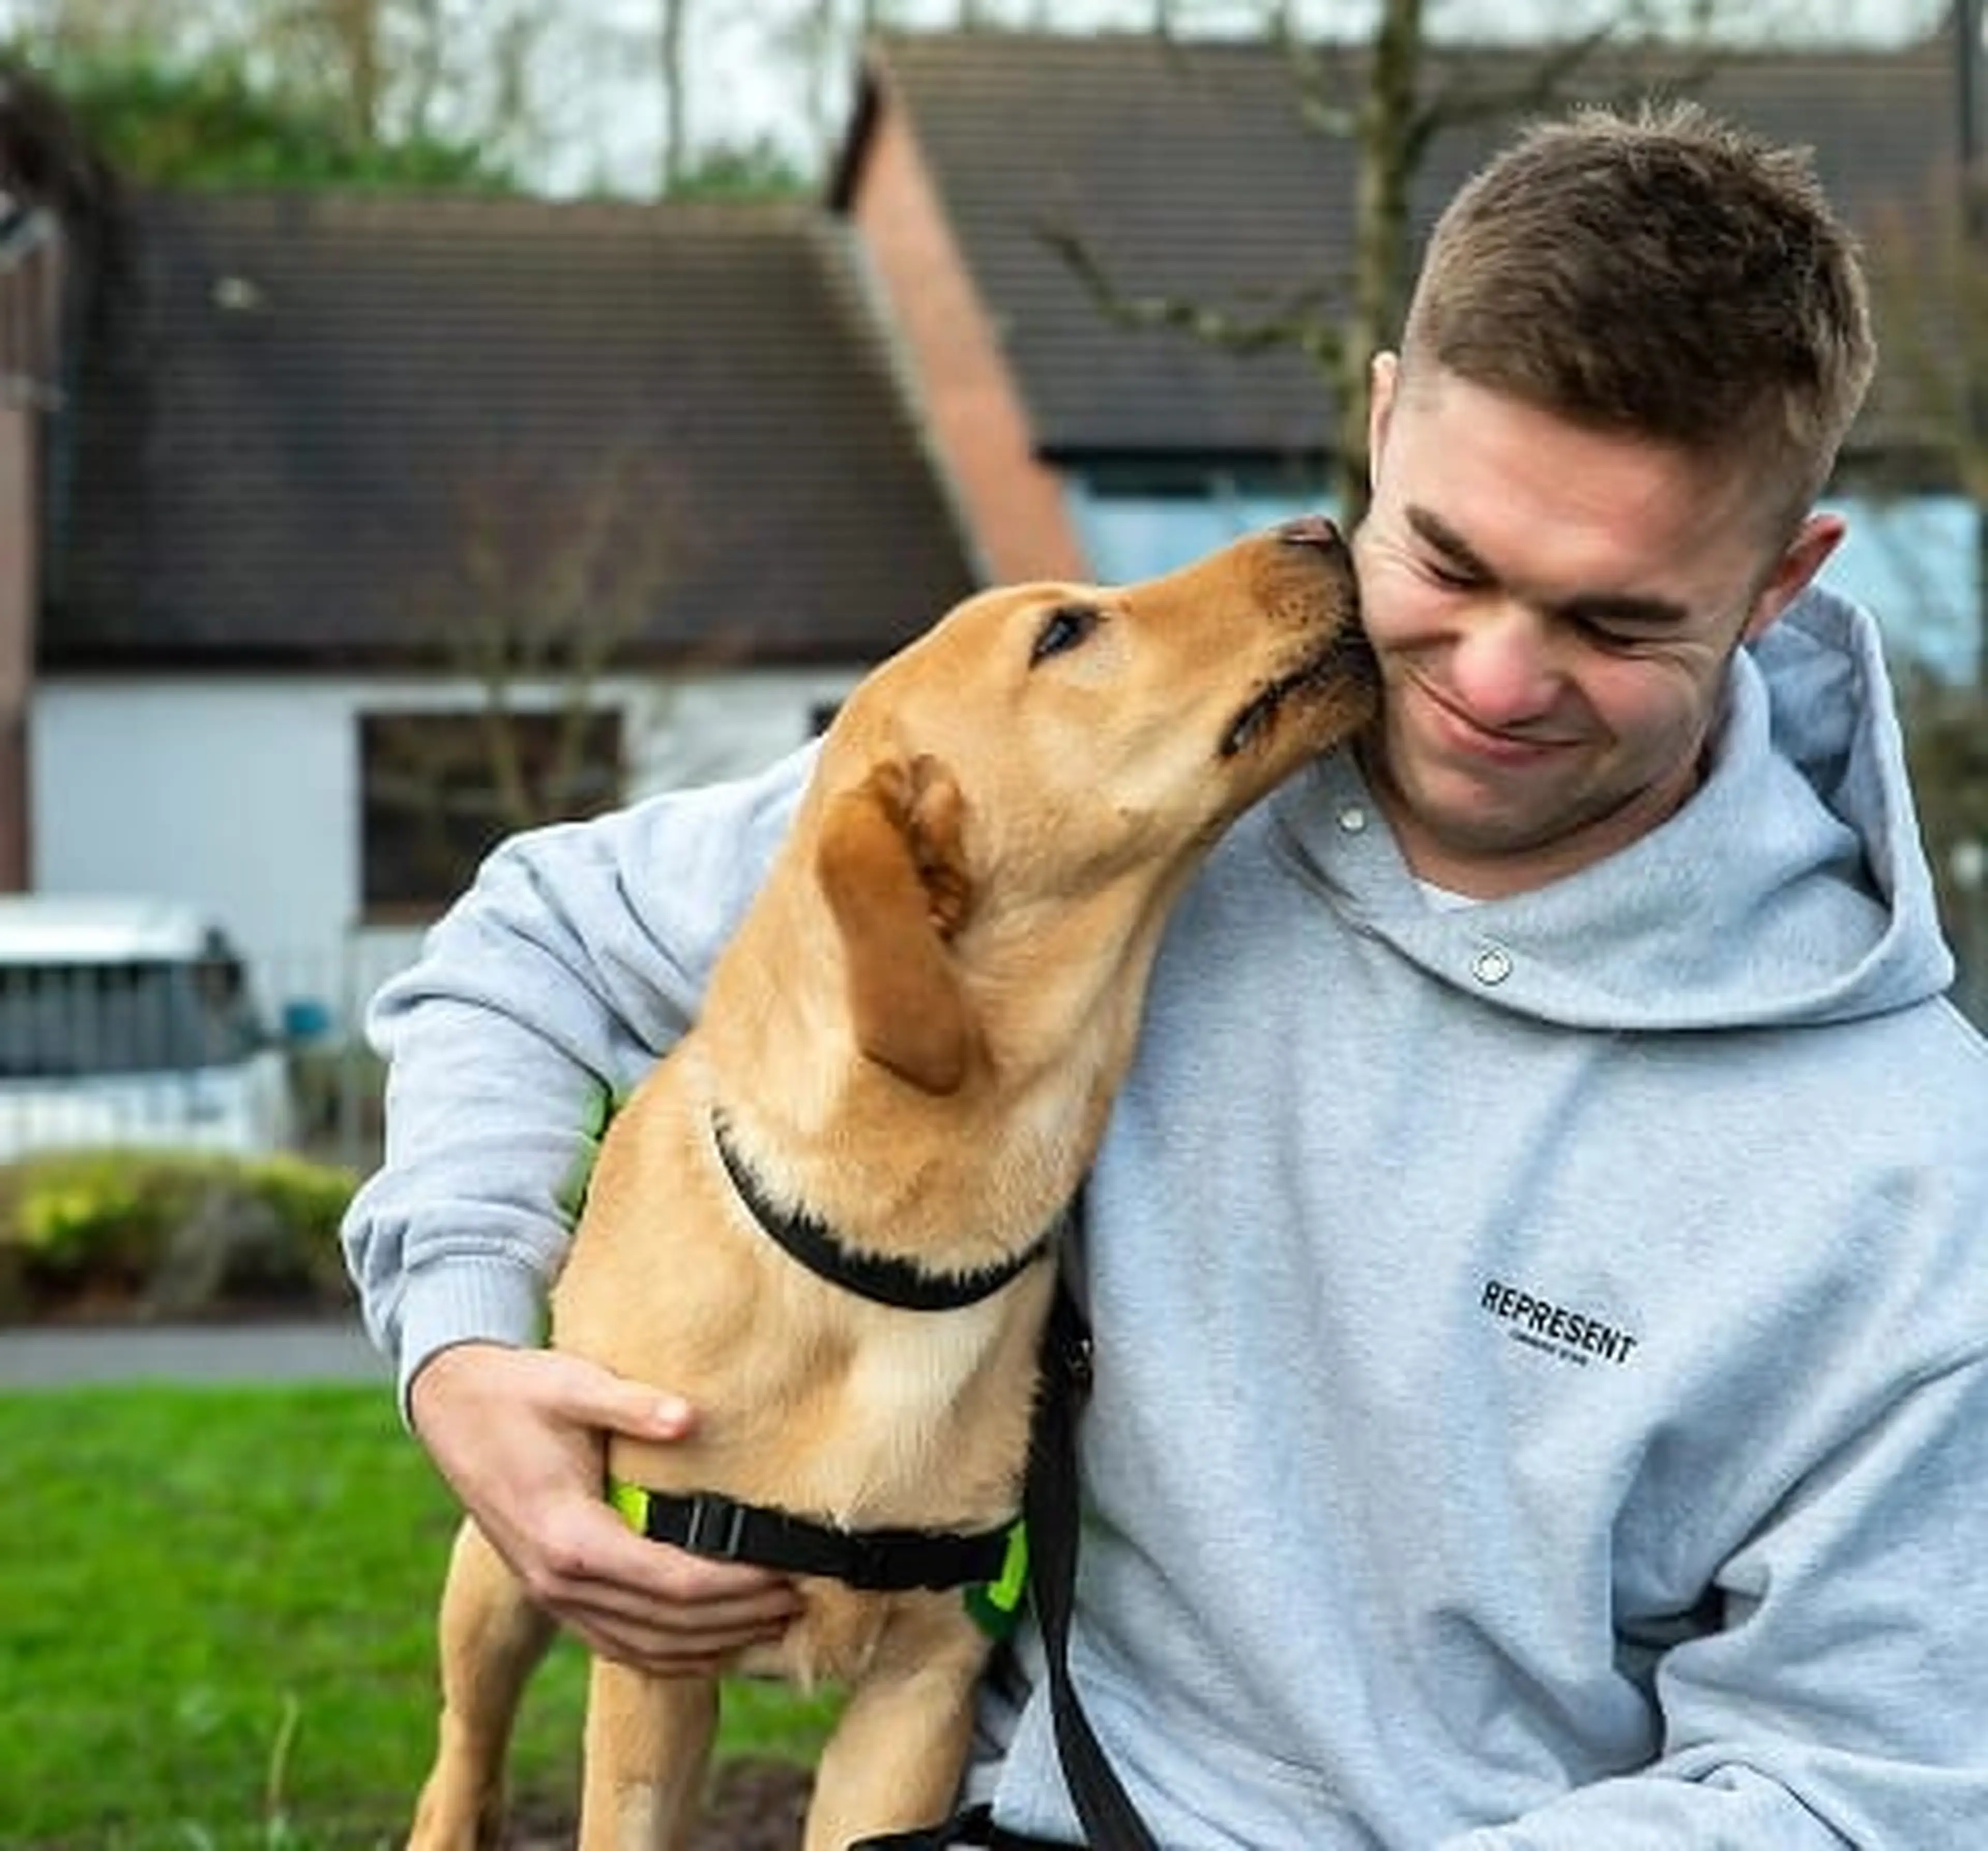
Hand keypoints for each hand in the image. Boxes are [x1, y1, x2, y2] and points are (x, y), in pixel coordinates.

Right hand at [409, 1341, 804, 1674]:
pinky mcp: (553, 1594)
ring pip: (644, 1647)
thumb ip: (630, 1405)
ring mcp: (552, 1596)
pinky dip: (670, 1655)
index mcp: (569, 1537)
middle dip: (738, 1619)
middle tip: (799, 1605)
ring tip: (771, 1629)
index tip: (786, 1575)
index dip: (734, 1586)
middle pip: (667, 1624)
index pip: (671, 1582)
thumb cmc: (519, 1392)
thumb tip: (690, 1417)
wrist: (453, 1409)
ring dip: (711, 1646)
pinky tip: (712, 1648)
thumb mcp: (572, 1384)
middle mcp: (559, 1582)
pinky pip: (618, 1644)